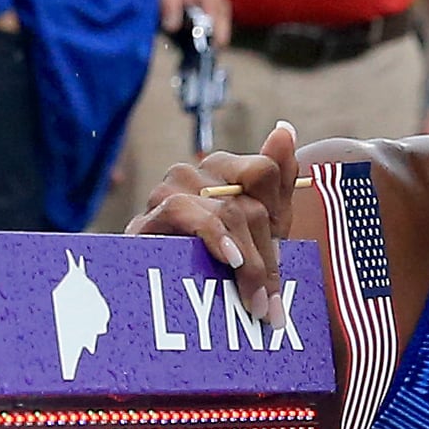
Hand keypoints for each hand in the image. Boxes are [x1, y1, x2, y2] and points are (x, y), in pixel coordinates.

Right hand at [129, 118, 298, 316]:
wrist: (159, 299)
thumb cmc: (214, 260)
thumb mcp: (260, 226)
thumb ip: (277, 178)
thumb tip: (284, 128)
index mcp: (220, 169)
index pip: (264, 170)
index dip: (276, 216)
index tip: (280, 260)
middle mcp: (191, 174)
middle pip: (247, 203)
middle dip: (264, 256)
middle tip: (270, 300)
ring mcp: (164, 194)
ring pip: (223, 211)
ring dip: (245, 258)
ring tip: (252, 298)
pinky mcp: (143, 220)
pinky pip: (182, 211)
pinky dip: (212, 235)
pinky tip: (228, 258)